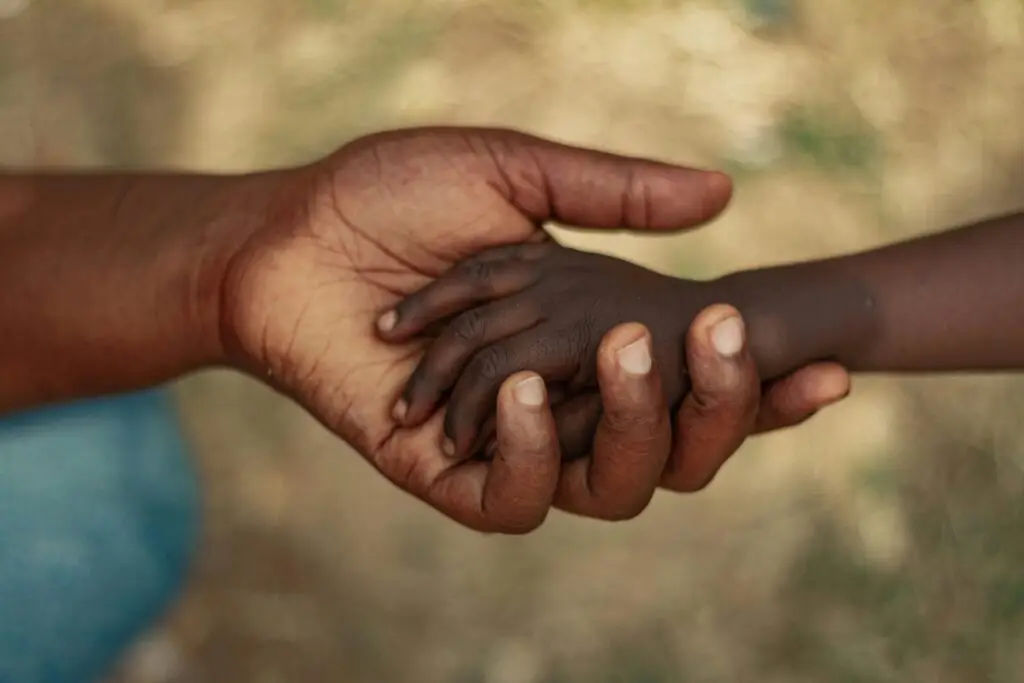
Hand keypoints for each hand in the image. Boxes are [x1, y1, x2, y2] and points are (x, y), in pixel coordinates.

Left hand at [216, 127, 732, 531]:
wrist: (288, 236)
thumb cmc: (391, 200)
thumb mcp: (515, 177)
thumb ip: (613, 192)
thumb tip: (722, 196)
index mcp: (595, 341)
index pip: (701, 383)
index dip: (768, 386)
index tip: (829, 369)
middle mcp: (567, 402)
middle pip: (677, 451)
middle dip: (718, 407)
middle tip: (720, 329)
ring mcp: (512, 444)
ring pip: (614, 488)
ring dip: (637, 426)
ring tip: (621, 345)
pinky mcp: (450, 476)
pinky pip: (516, 502)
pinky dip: (528, 453)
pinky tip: (519, 390)